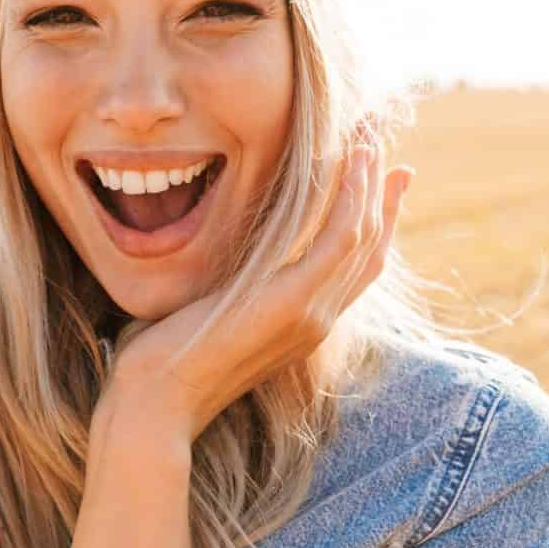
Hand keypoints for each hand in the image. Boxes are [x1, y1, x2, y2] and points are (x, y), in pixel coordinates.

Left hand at [99, 121, 414, 445]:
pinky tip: (354, 164)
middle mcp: (317, 320)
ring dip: (369, 188)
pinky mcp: (294, 301)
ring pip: (360, 238)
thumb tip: (217, 264)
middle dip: (382, 201)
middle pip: (369, 252)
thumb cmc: (166, 364)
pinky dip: (352, 198)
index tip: (379, 187)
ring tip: (371, 143)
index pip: (352, 270)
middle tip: (392, 158)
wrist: (156, 403)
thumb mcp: (208, 317)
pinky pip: (339, 238)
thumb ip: (230, 289)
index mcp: (300, 325)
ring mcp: (311, 313)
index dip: (372, 227)